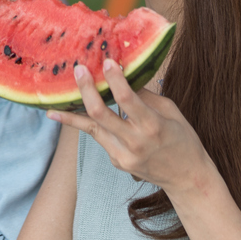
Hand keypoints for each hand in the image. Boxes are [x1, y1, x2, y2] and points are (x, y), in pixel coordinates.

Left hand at [46, 59, 211, 193]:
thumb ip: (145, 95)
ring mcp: (123, 155)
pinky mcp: (116, 161)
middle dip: (86, 89)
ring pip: (91, 129)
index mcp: (153, 125)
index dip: (114, 79)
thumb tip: (122, 76)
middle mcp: (135, 142)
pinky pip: (99, 137)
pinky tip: (68, 116)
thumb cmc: (182, 139)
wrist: (186, 178)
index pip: (127, 99)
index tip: (106, 61)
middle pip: (100, 113)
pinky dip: (87, 124)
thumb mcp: (171, 111)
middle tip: (78, 70)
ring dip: (72, 113)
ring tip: (54, 104)